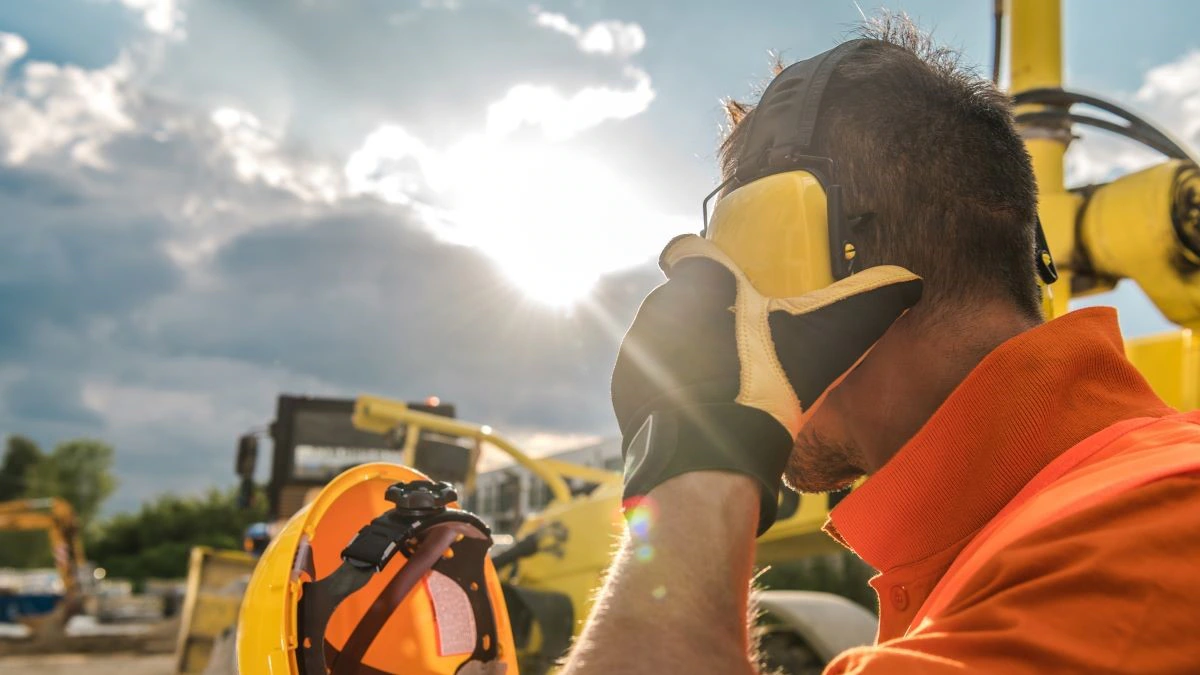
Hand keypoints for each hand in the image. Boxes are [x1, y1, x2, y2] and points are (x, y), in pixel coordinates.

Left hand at [612, 235, 920, 532]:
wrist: (709, 460)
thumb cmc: (768, 388)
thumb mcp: (829, 339)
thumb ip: (870, 301)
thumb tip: (912, 282)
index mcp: (702, 281)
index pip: (687, 248)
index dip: (706, 261)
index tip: (729, 282)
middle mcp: (659, 305)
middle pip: (685, 298)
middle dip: (710, 315)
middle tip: (745, 346)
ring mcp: (636, 347)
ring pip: (665, 336)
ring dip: (689, 350)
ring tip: (726, 381)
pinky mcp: (623, 387)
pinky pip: (648, 375)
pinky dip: (669, 386)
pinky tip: (701, 407)